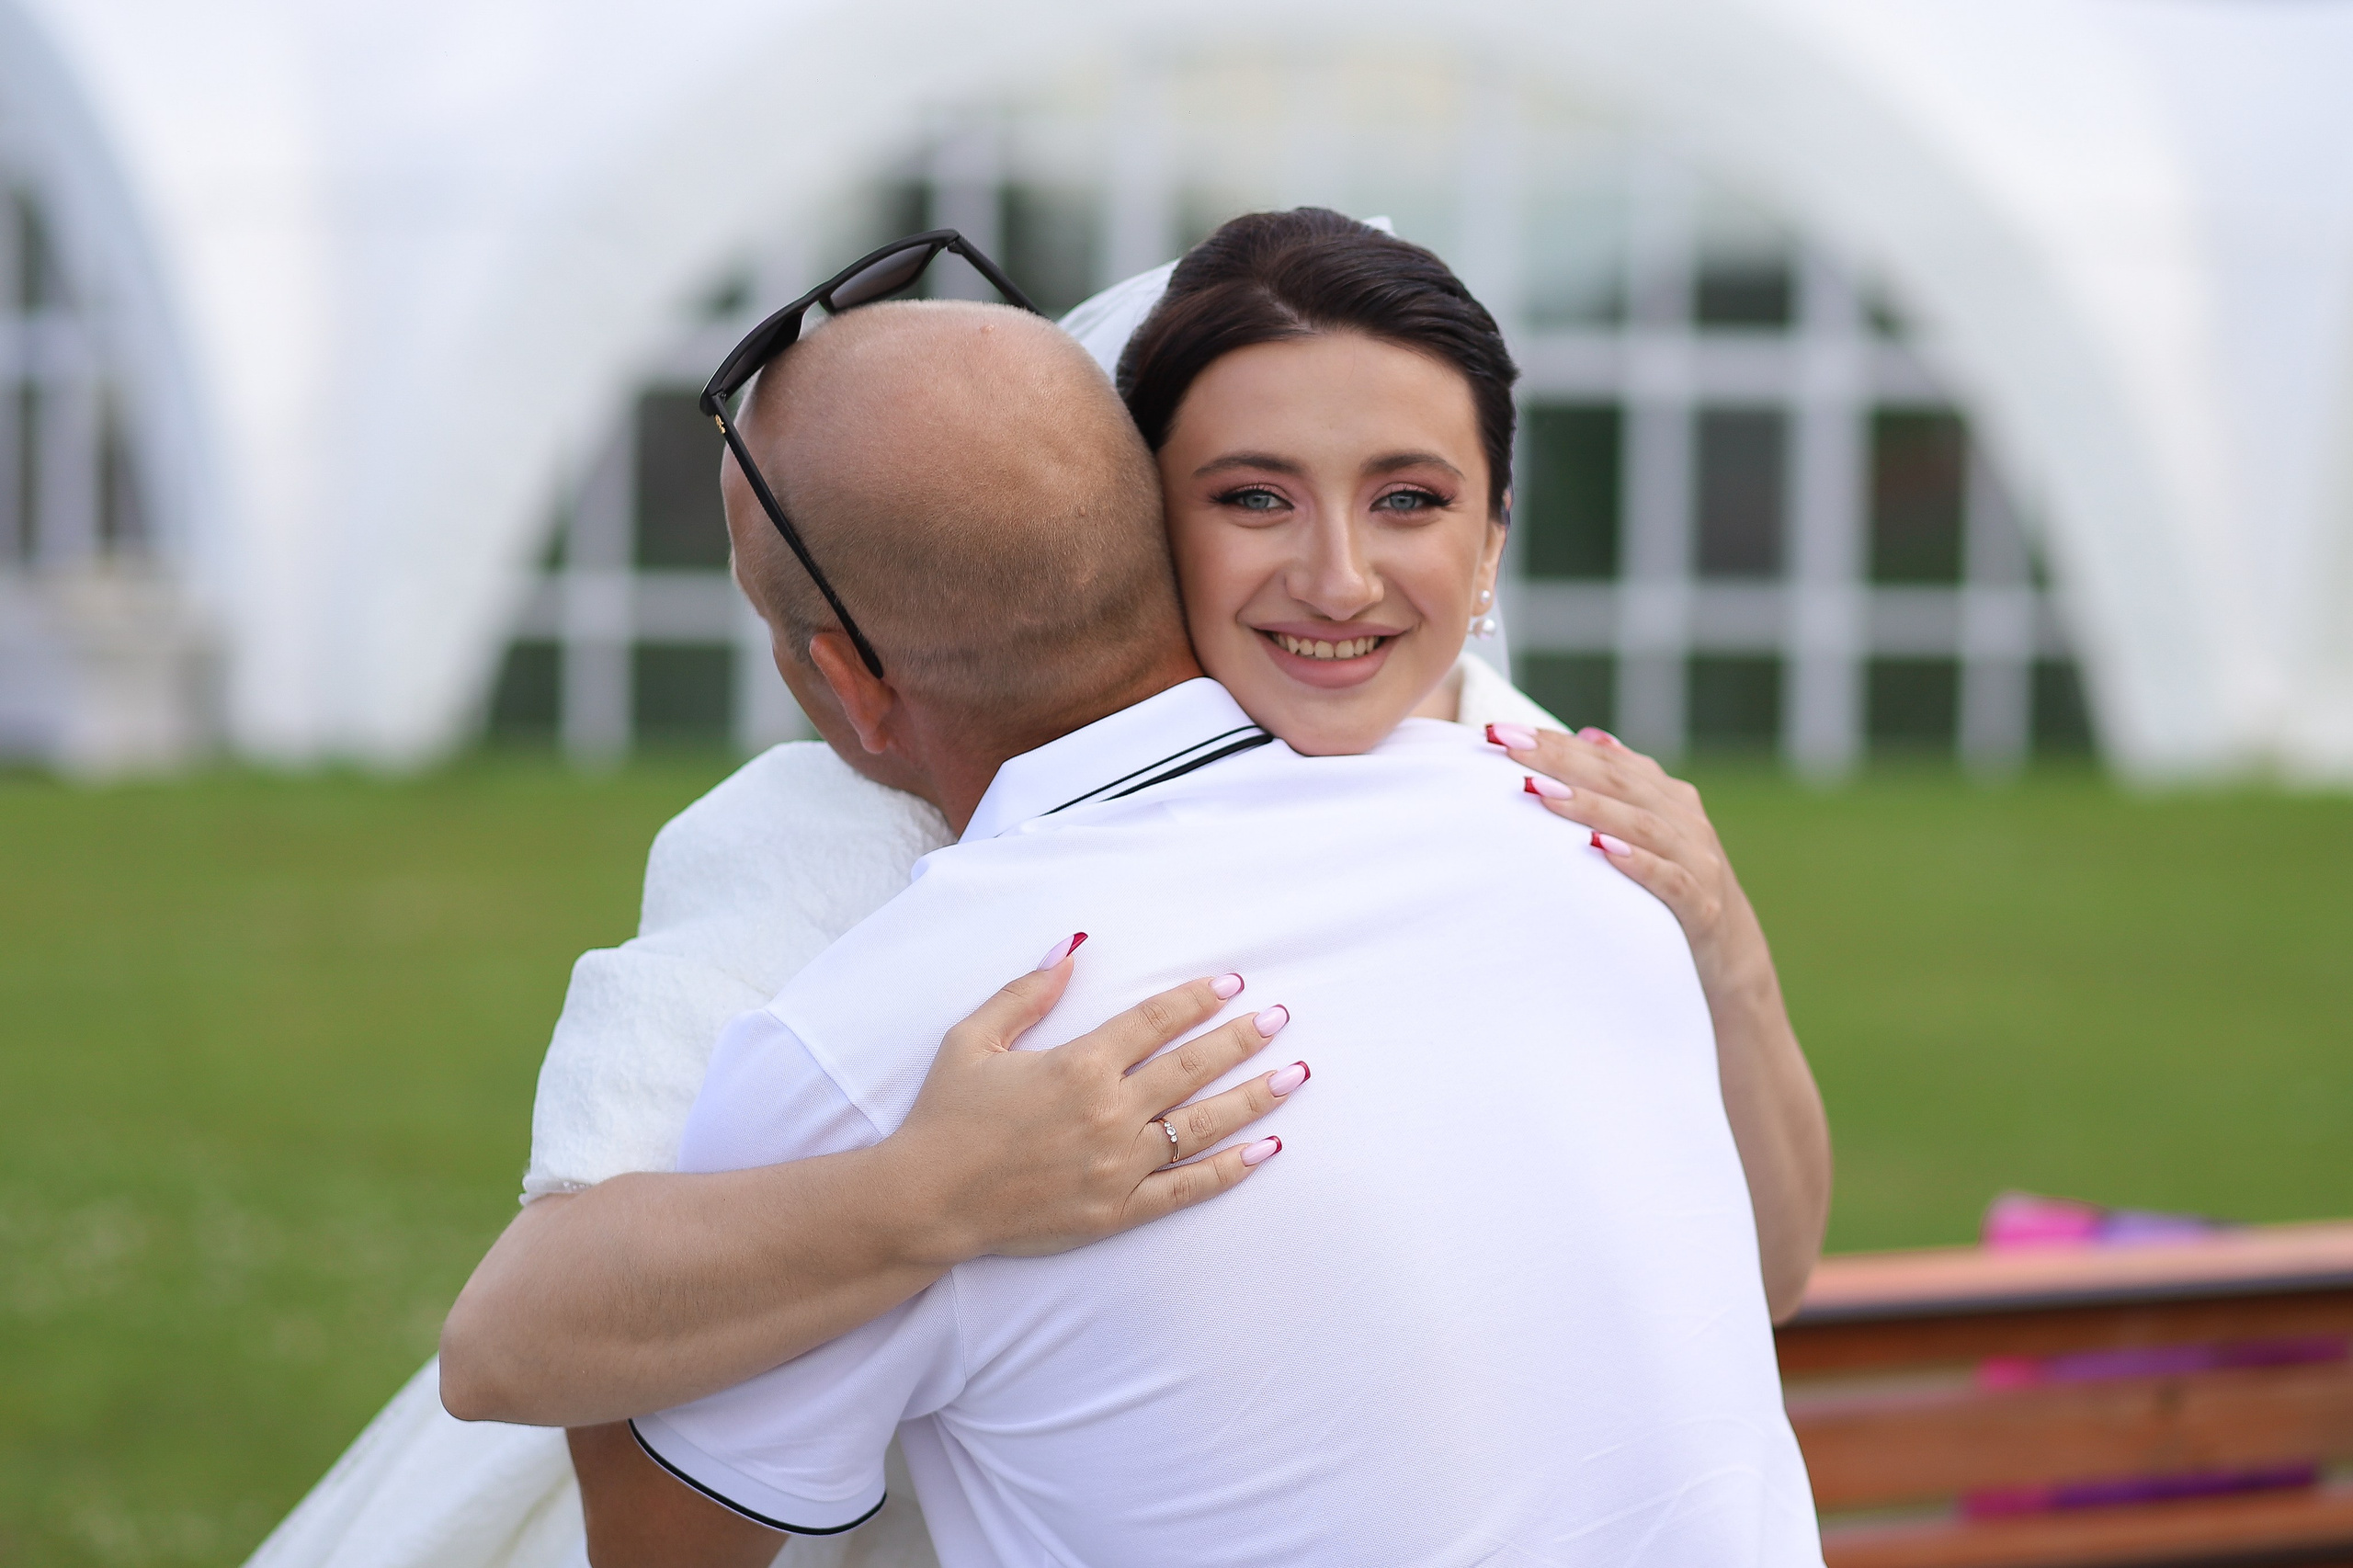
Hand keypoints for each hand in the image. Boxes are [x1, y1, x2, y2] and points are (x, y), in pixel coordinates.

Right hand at [883, 948, 1302, 1265]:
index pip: (1154, 1021)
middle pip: (1192, 1068)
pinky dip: (1230, 1171)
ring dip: (1253, 1098)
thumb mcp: (973, 1039)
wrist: (928, 1200)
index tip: (1230, 984)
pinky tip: (1265, 1150)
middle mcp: (1108, 1112)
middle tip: (1279, 1019)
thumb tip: (1071, 947)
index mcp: (1078, 1065)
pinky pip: (1187, 1188)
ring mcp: (1118, 1165)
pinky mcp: (1118, 1211)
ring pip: (1202, 1126)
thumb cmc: (946, 1116)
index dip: (1195, 999)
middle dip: (1241, 1039)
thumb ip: (1026, 993)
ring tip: (1293, 1076)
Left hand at [1484, 723, 1751, 982]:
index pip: (1604, 759)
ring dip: (1588, 805)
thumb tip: (1589, 736)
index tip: (1500, 732)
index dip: (1555, 742)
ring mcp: (1697, 860)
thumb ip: (1625, 783)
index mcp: (1667, 796)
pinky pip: (1669, 879)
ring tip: (1540, 791)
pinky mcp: (1701, 905)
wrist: (1731, 956)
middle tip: (1507, 747)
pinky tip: (1600, 848)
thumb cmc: (1674, 886)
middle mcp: (1685, 820)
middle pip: (1618, 782)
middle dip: (1560, 761)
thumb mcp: (1652, 830)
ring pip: (1641, 824)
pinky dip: (1637, 862)